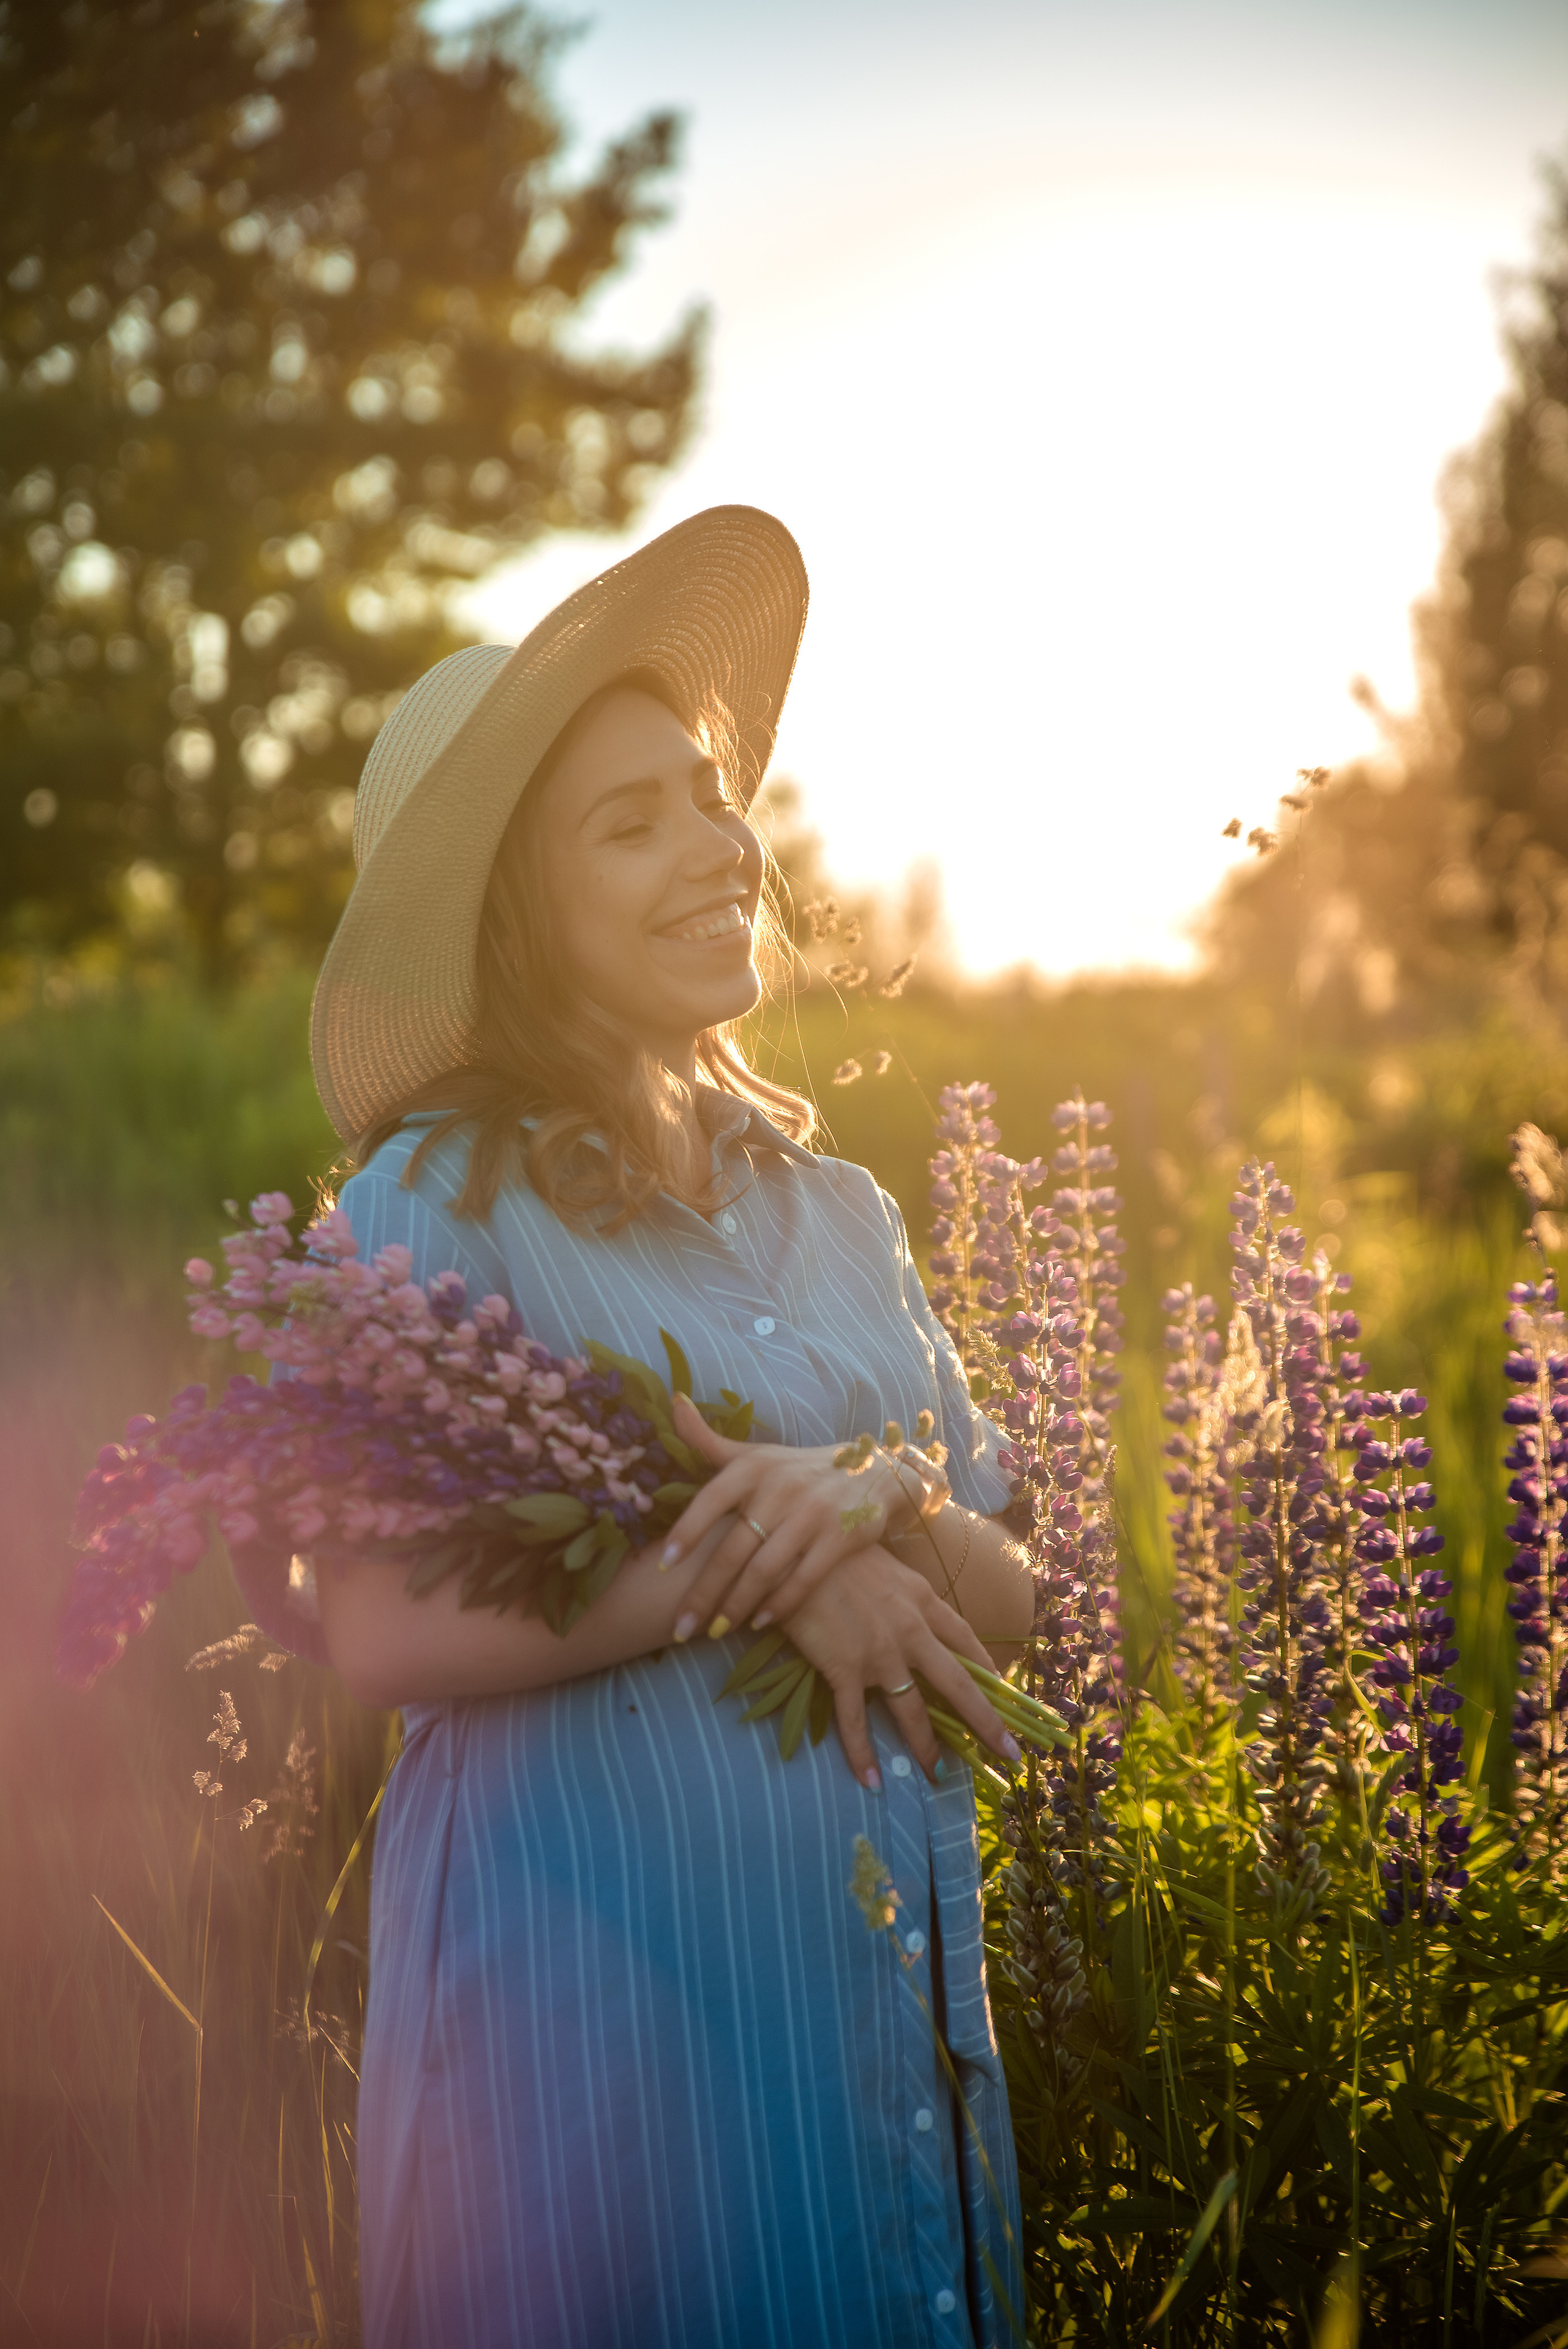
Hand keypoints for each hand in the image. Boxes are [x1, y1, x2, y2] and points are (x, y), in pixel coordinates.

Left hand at [663, 1394, 929, 1640]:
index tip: (662, 1564)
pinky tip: (759, 1622)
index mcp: (754, 1467)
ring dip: (736, 1606)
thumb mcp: (755, 1452)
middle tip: (680, 1627)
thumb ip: (708, 1440)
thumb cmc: (796, 1470)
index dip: (686, 1531)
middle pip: (734, 1547)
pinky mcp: (840, 1538)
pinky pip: (803, 1579)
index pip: (711, 1499)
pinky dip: (779, 1604)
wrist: (871, 1473)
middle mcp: (781, 1488)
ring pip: (765, 1569)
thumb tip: (673, 1402)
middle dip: (704, 1592)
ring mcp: (812, 1514)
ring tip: (713, 1631)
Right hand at [781, 1544, 1020, 1789]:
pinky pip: (855, 1721)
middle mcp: (910, 1630)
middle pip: (957, 1684)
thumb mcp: (885, 1567)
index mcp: (922, 1600)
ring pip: (911, 1710)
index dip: (987, 1670)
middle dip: (985, 1722)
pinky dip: (862, 1755)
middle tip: (1007, 1753)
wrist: (795, 1550)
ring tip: (936, 1775)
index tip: (1005, 1693)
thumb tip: (912, 1612)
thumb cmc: (836, 1552)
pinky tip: (871, 1781)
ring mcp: (879, 1653)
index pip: (966, 1640)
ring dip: (926, 1747)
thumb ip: (904, 1595)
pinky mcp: (844, 1668)